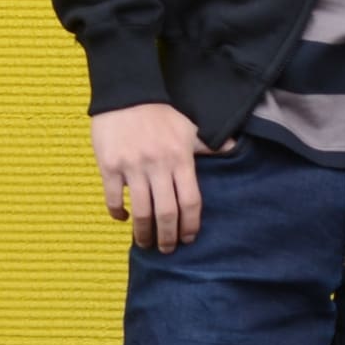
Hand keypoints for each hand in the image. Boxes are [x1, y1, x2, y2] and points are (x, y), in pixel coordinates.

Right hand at [90, 102, 232, 253]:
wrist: (127, 94)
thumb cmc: (160, 114)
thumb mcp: (188, 126)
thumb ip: (208, 143)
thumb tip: (234, 147)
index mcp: (180, 157)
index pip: (191, 200)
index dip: (191, 224)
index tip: (189, 238)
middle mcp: (159, 164)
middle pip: (167, 212)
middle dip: (167, 237)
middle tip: (166, 249)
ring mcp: (133, 167)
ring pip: (141, 211)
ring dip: (143, 232)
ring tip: (145, 242)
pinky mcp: (110, 166)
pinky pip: (113, 198)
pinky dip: (117, 213)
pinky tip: (122, 218)